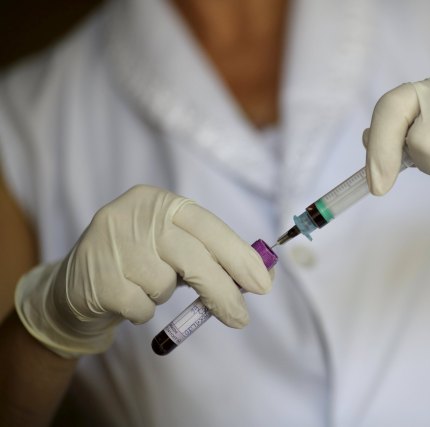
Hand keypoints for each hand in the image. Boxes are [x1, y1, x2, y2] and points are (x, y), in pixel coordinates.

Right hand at [14, 185, 271, 357]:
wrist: (76, 284)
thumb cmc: (140, 262)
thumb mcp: (174, 247)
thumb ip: (211, 255)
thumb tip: (260, 277)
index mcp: (159, 201)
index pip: (208, 226)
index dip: (238, 255)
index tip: (263, 284)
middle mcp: (133, 214)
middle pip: (192, 257)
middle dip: (222, 291)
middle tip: (241, 318)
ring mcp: (111, 244)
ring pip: (165, 285)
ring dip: (165, 296)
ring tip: (147, 286)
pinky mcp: (97, 277)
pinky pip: (142, 308)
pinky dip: (143, 311)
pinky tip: (127, 298)